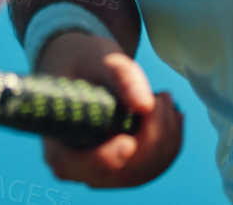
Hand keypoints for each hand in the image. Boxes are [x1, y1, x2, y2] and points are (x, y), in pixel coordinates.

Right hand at [36, 30, 182, 187]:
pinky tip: (169, 112)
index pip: (87, 166)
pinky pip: (158, 165)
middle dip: (153, 135)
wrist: (82, 67)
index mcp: (61, 147)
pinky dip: (171, 140)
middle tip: (162, 95)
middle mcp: (83, 170)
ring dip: (166, 134)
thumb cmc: (82, 61)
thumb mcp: (94, 57)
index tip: (128, 141)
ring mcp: (107, 174)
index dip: (109, 159)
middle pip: (127, 171)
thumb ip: (119, 75)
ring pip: (149, 169)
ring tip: (164, 97)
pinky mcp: (127, 170)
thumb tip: (144, 105)